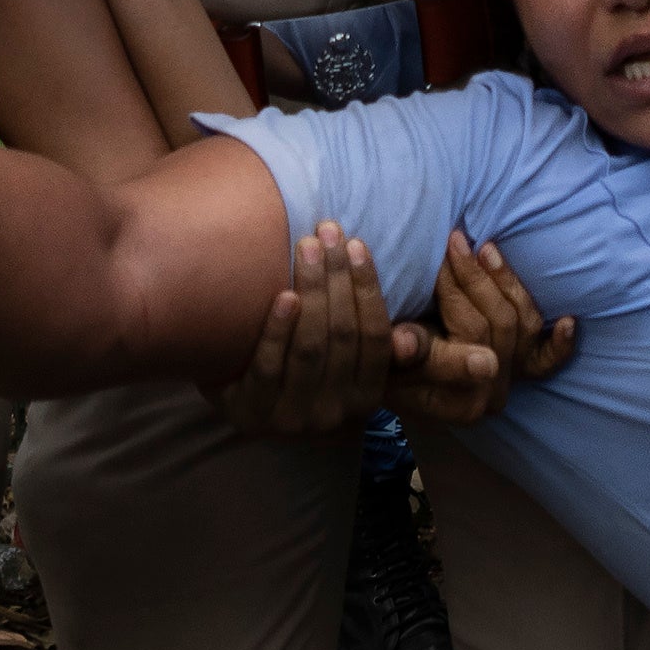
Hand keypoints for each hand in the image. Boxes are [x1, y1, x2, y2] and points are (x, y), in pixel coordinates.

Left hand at [212, 222, 395, 438]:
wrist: (240, 404)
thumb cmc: (299, 371)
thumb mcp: (343, 365)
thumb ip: (375, 348)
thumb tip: (409, 337)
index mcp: (366, 397)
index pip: (375, 337)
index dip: (368, 288)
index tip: (356, 244)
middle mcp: (336, 412)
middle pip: (343, 335)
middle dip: (338, 277)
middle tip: (327, 231)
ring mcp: (293, 418)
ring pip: (310, 347)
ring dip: (312, 290)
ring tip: (306, 246)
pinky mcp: (254, 414)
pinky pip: (270, 366)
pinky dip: (279, 329)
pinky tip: (284, 295)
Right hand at [385, 229, 576, 427]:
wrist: (398, 374)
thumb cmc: (387, 361)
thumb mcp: (387, 354)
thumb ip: (407, 348)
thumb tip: (404, 342)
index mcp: (460, 400)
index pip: (470, 331)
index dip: (456, 289)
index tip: (442, 254)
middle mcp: (493, 397)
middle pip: (499, 324)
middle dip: (476, 278)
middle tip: (456, 241)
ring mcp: (513, 382)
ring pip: (524, 326)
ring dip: (507, 283)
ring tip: (485, 248)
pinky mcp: (526, 372)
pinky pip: (548, 359)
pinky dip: (559, 342)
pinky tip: (569, 322)